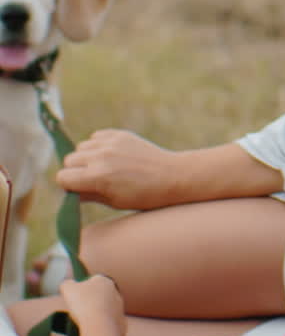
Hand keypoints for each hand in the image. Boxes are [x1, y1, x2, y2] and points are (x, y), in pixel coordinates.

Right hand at [56, 129, 179, 209]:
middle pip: (69, 160)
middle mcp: (101, 156)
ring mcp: (110, 143)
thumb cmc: (143, 196)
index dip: (68, 186)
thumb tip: (69, 191)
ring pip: (81, 147)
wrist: (171, 177)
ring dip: (86, 157)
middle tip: (90, 179)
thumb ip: (87, 195)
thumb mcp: (113, 202)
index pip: (62, 178)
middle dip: (75, 171)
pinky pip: (95, 137)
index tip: (78, 190)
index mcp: (98, 177)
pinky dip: (98, 145)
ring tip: (102, 167)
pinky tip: (110, 155)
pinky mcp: (119, 134)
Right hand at [59, 275, 126, 335]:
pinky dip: (102, 328)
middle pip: (100, 296)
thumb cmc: (84, 304)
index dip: (82, 289)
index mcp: (105, 281)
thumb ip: (67, 283)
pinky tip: (93, 331)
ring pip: (105, 311)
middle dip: (90, 302)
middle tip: (79, 310)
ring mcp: (120, 309)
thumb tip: (67, 285)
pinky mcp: (122, 324)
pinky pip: (109, 326)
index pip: (93, 281)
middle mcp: (116, 293)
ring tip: (84, 323)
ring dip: (96, 315)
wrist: (99, 327)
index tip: (75, 297)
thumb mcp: (68, 288)